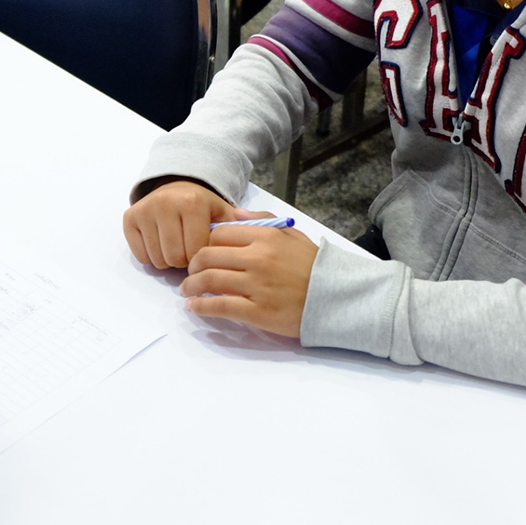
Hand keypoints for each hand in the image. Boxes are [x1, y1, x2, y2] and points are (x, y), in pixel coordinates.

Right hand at [124, 180, 275, 268]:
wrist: (176, 185)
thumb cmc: (203, 206)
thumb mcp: (224, 212)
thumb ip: (245, 224)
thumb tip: (272, 231)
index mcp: (193, 202)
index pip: (198, 251)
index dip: (205, 257)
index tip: (207, 249)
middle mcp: (166, 202)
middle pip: (176, 258)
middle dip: (186, 260)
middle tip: (189, 248)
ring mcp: (145, 210)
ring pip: (158, 260)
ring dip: (169, 260)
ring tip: (176, 245)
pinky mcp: (129, 219)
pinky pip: (140, 255)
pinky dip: (151, 256)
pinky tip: (160, 242)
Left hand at [180, 223, 318, 336]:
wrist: (338, 298)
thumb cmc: (314, 267)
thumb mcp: (292, 234)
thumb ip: (262, 220)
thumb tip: (234, 212)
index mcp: (265, 237)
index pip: (218, 234)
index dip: (204, 243)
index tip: (200, 252)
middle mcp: (258, 258)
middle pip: (208, 256)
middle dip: (192, 265)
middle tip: (189, 273)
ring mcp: (257, 286)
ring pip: (209, 280)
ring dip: (191, 286)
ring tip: (187, 291)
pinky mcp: (258, 312)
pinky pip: (220, 307)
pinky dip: (201, 307)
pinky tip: (193, 308)